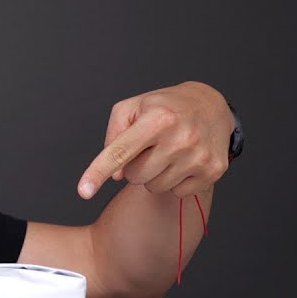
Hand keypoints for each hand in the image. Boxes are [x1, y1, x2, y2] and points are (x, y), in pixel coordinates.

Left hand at [78, 81, 233, 199]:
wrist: (211, 105)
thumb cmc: (164, 107)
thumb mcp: (131, 108)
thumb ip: (113, 138)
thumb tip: (115, 175)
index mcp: (158, 118)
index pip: (120, 151)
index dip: (98, 172)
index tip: (83, 192)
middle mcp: (181, 137)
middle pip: (134, 176)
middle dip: (134, 166)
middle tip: (148, 147)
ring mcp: (199, 156)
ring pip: (155, 186)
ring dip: (154, 174)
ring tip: (167, 151)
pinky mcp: (213, 170)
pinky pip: (177, 192)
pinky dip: (175, 180)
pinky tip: (183, 160)